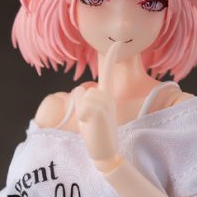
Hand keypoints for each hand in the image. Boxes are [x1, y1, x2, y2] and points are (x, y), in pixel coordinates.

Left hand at [73, 40, 120, 162]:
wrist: (108, 152)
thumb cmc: (99, 134)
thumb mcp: (95, 115)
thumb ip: (88, 101)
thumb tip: (81, 90)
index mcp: (108, 96)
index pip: (108, 74)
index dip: (112, 57)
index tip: (115, 44)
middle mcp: (109, 97)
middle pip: (83, 91)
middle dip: (81, 105)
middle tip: (90, 121)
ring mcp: (106, 104)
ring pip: (82, 97)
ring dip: (82, 112)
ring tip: (91, 124)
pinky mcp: (101, 110)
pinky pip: (83, 107)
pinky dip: (82, 117)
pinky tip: (89, 126)